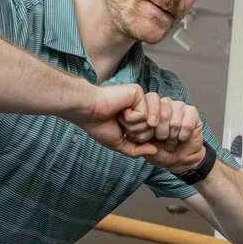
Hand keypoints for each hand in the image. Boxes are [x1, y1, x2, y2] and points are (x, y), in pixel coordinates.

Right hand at [71, 84, 206, 168]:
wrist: (87, 111)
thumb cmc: (99, 126)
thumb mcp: (119, 144)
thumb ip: (137, 150)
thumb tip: (155, 151)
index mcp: (138, 117)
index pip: (150, 136)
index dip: (135, 138)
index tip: (120, 130)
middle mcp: (142, 107)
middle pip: (152, 130)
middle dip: (134, 132)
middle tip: (119, 122)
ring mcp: (141, 99)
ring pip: (150, 123)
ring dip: (132, 125)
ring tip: (119, 116)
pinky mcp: (139, 93)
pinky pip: (144, 114)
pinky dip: (130, 117)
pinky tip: (121, 110)